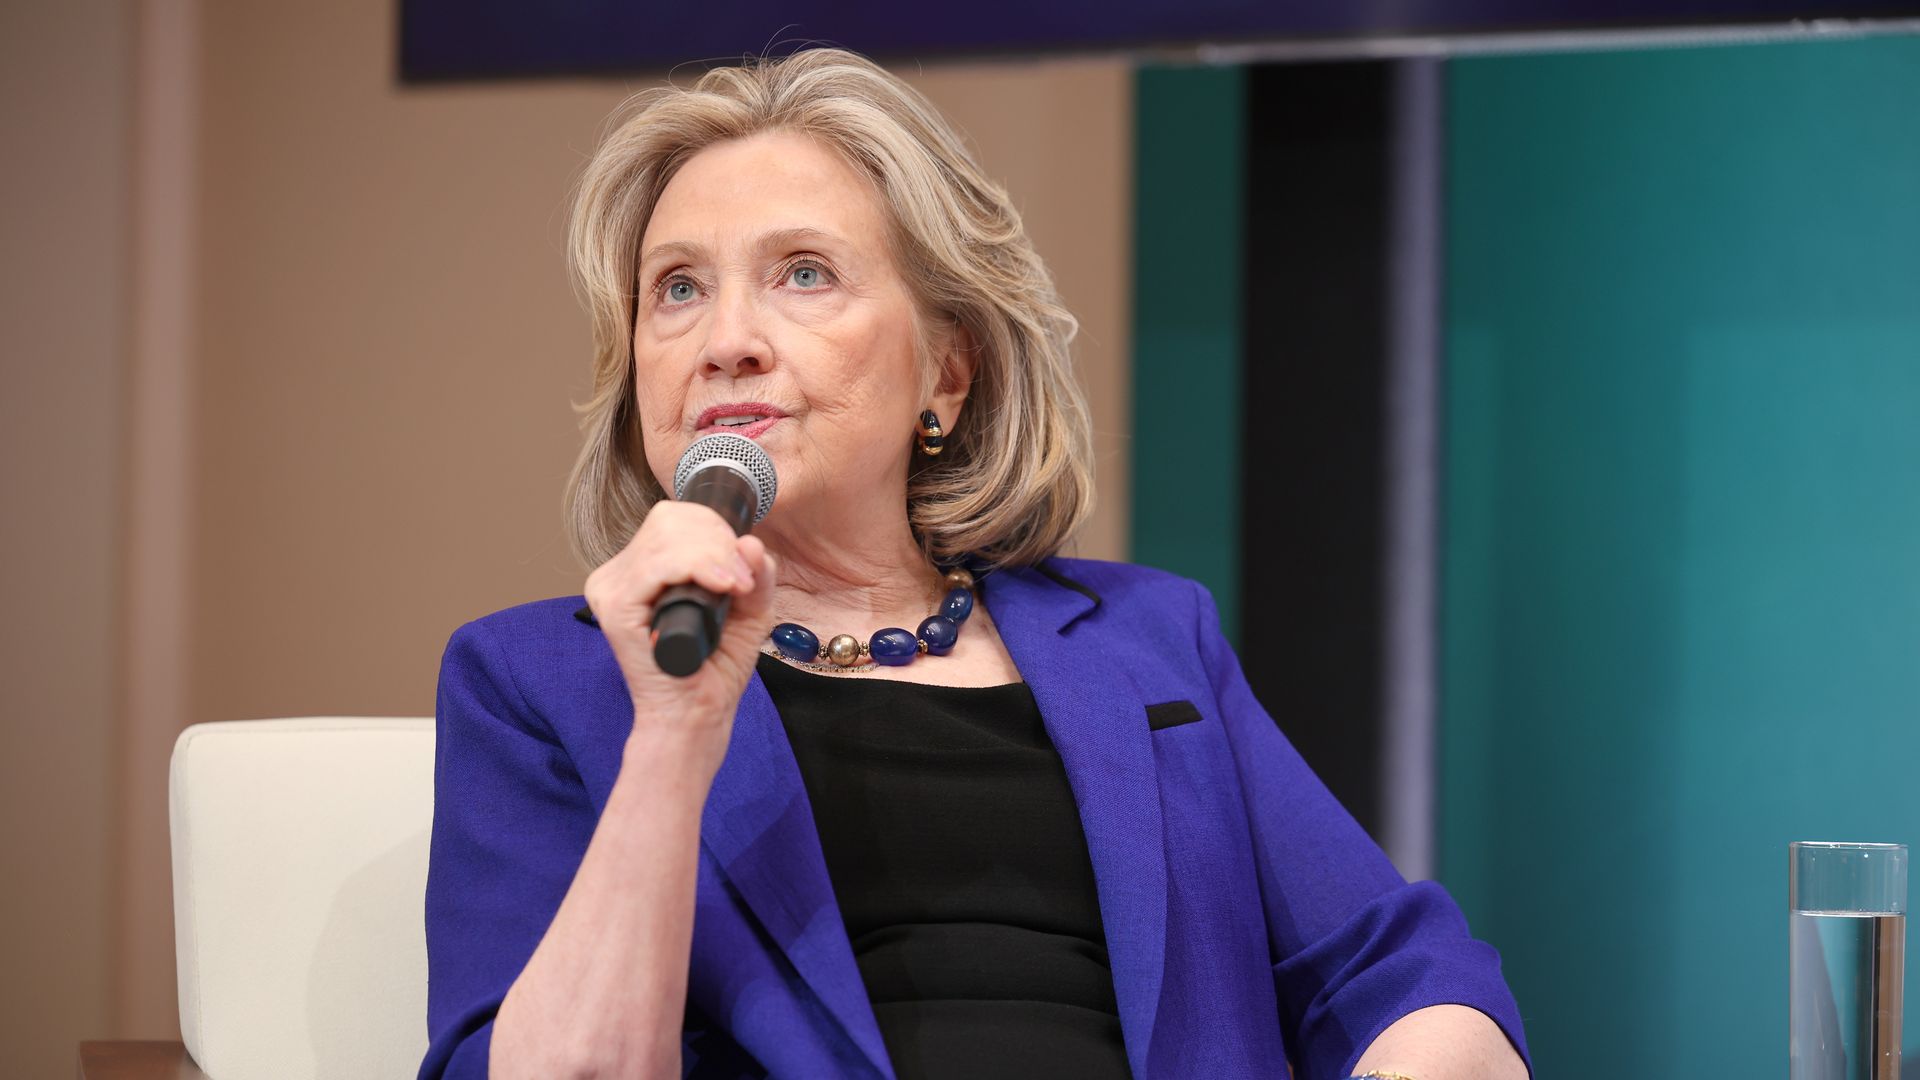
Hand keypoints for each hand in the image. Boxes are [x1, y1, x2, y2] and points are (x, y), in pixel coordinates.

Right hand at [582, 501, 778, 763]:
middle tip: (741, 582)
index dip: (714, 531)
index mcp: (642, 568)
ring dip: (713, 556)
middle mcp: (619, 573)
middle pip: (669, 519)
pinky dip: (694, 568)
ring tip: (735, 589)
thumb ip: (756, 573)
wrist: (696, 715)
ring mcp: (611, 588)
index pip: (674, 518)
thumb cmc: (715, 667)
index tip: (741, 568)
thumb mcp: (749, 609)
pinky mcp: (614, 608)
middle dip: (717, 542)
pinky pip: (655, 566)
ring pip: (666, 538)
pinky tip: (720, 587)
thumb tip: (751, 542)